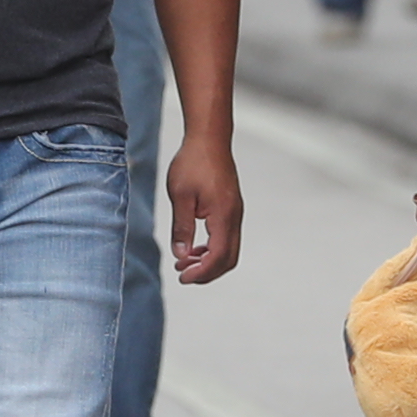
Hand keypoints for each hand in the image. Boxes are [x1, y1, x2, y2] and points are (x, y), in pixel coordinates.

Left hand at [167, 135, 243, 286]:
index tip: (182, 277)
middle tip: (183, 274)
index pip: (217, 257)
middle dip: (207, 272)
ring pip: (229, 250)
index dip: (201, 272)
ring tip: (184, 262)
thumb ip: (182, 228)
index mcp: (223, 216)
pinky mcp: (231, 208)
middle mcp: (234, 217)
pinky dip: (212, 249)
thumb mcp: (180, 196)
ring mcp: (235, 213)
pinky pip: (227, 238)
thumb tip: (181, 256)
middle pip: (228, 259)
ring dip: (209, 261)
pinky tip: (194, 247)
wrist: (209, 139)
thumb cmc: (193, 163)